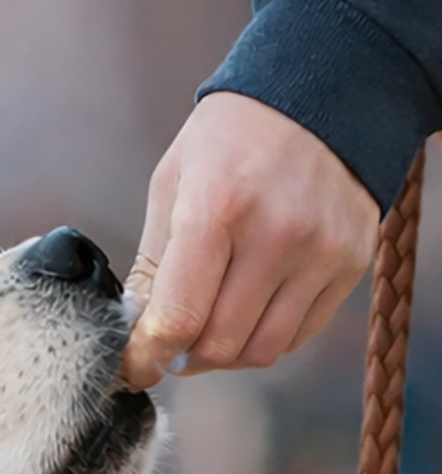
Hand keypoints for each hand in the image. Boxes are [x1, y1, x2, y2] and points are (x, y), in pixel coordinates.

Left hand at [122, 92, 378, 388]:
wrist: (322, 93)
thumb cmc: (230, 142)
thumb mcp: (171, 187)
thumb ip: (153, 268)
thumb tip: (138, 334)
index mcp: (216, 208)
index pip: (178, 318)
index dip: (148, 357)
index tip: (134, 367)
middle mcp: (276, 233)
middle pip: (219, 346)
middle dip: (184, 356)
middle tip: (172, 342)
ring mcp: (321, 251)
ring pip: (260, 352)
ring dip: (225, 354)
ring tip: (210, 326)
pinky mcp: (351, 263)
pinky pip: (297, 336)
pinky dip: (263, 338)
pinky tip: (249, 310)